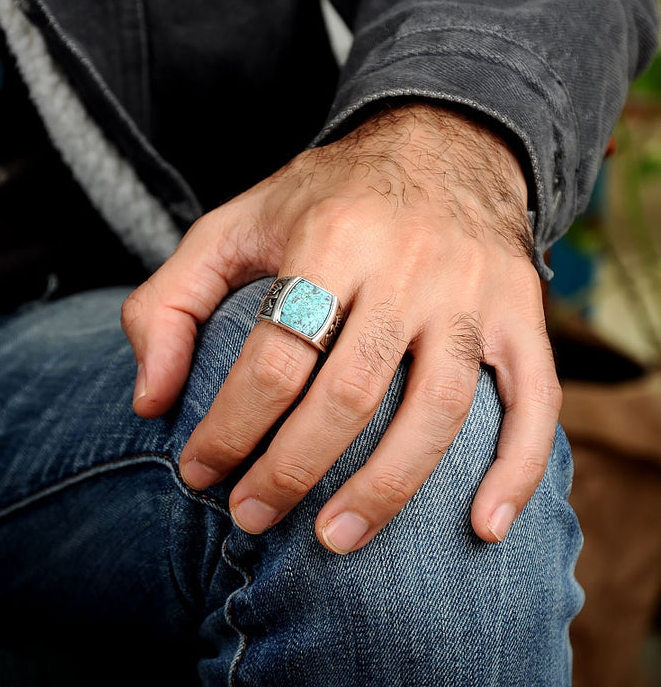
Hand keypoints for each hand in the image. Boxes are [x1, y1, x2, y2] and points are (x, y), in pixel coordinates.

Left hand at [121, 103, 561, 552]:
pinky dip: (517, 470)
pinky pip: (534, 401)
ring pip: (436, 412)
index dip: (228, 429)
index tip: (200, 471)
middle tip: (250, 517)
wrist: (440, 146)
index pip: (273, 359)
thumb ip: (171, 301)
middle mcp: (409, 266)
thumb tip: (151, 399)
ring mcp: (473, 294)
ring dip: (384, 491)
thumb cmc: (327, 196)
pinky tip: (485, 528)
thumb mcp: (233, 225)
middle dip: (290, 471)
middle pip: (349, 395)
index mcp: (330, 239)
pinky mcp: (519, 313)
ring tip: (334, 539)